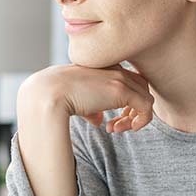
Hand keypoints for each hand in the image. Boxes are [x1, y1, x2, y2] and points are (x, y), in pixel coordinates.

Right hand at [18, 64, 153, 132]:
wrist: (49, 93)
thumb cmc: (56, 96)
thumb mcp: (76, 100)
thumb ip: (91, 108)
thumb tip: (99, 120)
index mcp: (104, 66)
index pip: (128, 80)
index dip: (125, 101)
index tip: (111, 119)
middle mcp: (114, 68)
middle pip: (140, 87)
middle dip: (132, 109)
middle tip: (116, 125)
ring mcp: (119, 78)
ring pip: (146, 97)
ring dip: (134, 118)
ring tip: (116, 129)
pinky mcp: (122, 91)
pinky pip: (146, 107)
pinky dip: (140, 121)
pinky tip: (120, 130)